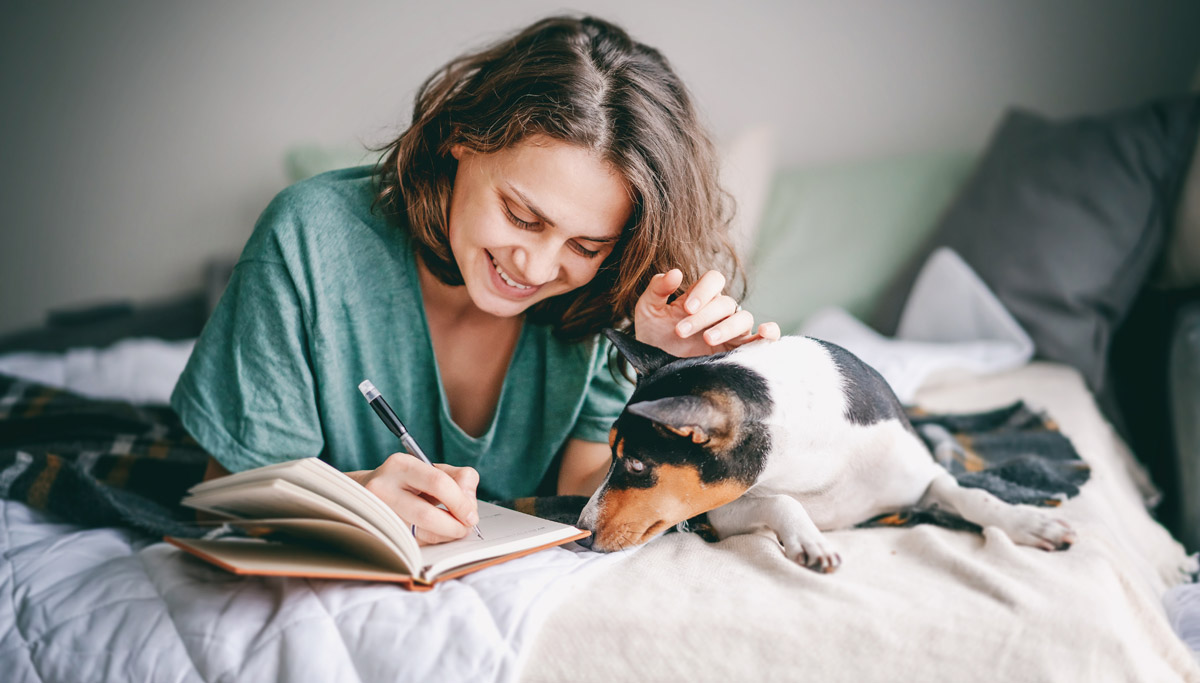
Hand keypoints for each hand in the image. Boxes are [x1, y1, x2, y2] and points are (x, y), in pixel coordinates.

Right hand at [352, 455, 479, 544]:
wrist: (367, 494)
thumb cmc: (408, 482)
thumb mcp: (433, 469)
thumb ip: (459, 478)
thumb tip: (470, 505)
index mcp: (400, 465)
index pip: (438, 483)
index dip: (461, 502)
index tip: (472, 515)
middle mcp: (383, 488)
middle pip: (426, 515)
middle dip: (454, 526)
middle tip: (466, 528)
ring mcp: (377, 513)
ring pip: (419, 534)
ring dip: (445, 536)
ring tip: (454, 531)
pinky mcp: (378, 533)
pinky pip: (413, 543)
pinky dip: (432, 540)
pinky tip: (437, 534)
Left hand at [633, 268, 780, 357]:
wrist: (654, 370)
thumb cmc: (652, 337)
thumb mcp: (647, 311)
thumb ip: (657, 289)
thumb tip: (676, 273)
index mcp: (701, 297)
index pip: (714, 279)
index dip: (704, 290)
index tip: (687, 308)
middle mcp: (719, 312)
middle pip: (725, 303)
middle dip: (704, 316)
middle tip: (681, 332)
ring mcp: (731, 332)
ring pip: (743, 319)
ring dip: (726, 327)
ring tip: (707, 339)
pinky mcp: (739, 352)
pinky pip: (763, 340)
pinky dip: (770, 333)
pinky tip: (764, 332)